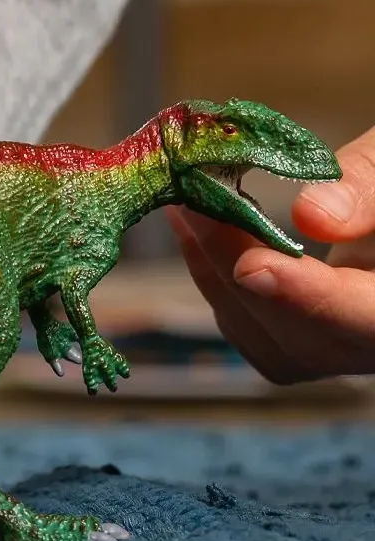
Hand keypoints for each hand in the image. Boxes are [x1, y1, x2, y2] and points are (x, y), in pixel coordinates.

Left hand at [169, 124, 374, 383]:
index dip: (309, 299)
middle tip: (193, 200)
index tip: (252, 265)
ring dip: (216, 273)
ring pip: (272, 344)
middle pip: (308, 338)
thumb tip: (312, 216)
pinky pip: (256, 334)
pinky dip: (217, 283)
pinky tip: (193, 230)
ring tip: (184, 204)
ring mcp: (345, 352)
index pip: (370, 322)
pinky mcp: (310, 345)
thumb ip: (369, 188)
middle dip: (239, 267)